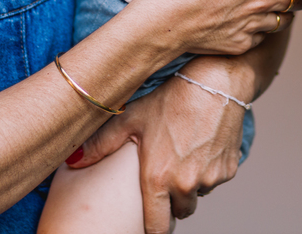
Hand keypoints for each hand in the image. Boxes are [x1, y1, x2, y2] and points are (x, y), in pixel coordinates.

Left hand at [66, 73, 245, 233]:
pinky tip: (200, 146)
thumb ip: (101, 144)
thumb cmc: (171, 98)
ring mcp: (210, 179)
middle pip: (179, 211)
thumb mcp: (131, 117)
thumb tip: (73, 160)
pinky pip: (215, 181)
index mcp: (158, 178)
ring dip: (190, 185)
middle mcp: (186, 185)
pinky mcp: (228, 170)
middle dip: (171, 200)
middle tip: (164, 175)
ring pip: (197, 195)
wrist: (215, 83)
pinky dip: (207, 171)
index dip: (151, 228)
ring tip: (181, 155)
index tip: (147, 223)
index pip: (156, 227)